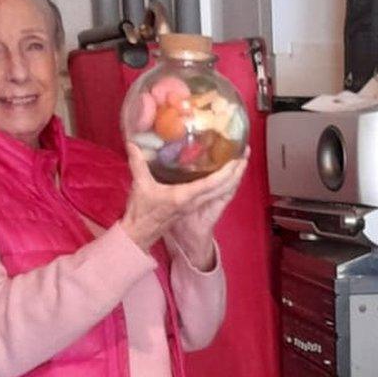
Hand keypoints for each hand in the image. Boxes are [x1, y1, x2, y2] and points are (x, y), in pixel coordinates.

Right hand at [119, 144, 248, 262]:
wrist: (141, 233)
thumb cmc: (142, 213)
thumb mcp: (140, 186)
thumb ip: (137, 164)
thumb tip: (132, 143)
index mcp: (184, 197)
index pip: (211, 184)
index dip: (225, 172)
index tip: (237, 159)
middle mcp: (193, 202)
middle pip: (222, 188)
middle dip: (236, 171)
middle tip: (245, 153)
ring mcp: (194, 205)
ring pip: (220, 192)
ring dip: (232, 177)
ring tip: (240, 159)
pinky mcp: (191, 205)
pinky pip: (213, 193)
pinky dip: (222, 183)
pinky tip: (224, 172)